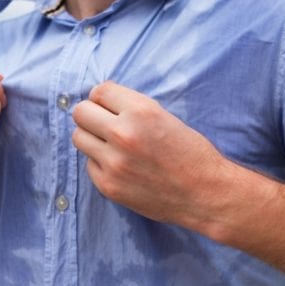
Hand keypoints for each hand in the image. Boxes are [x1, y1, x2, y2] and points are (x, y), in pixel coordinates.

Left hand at [72, 81, 228, 225]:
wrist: (206, 194)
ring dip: (93, 139)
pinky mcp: (109, 185)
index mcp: (141, 111)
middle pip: (80, 112)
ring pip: (79, 138)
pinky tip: (123, 168)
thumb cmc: (191, 153)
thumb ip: (131, 108)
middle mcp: (124, 134)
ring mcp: (114, 162)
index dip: (104, 99)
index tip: (110, 107)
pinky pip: (90, 165)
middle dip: (92, 115)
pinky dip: (101, 164)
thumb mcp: (165, 117)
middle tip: (106, 125)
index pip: (99, 91)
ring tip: (113, 146)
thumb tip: (98, 101)